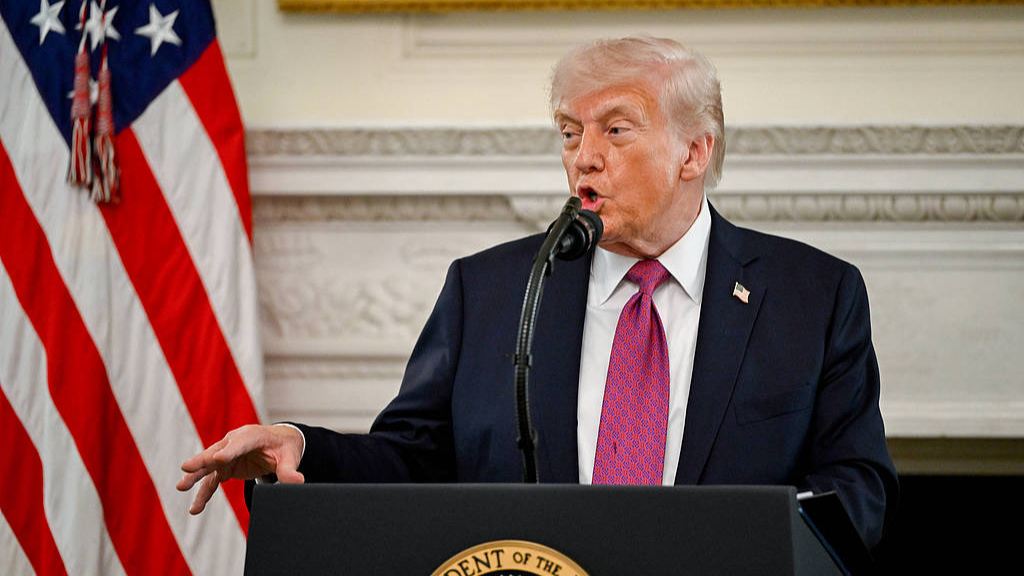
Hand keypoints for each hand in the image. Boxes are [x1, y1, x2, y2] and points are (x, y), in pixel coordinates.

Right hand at [176, 424, 304, 514]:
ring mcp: (227, 455)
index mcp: (252, 435)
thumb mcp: (290, 457)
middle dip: (202, 461)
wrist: (279, 442)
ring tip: (181, 487)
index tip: (218, 459)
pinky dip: (203, 494)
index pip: (240, 444)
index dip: (229, 452)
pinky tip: (195, 508)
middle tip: (186, 468)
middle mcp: (235, 442)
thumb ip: (289, 470)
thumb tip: (297, 482)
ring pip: (209, 467)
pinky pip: (212, 482)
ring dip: (195, 477)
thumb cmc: (284, 447)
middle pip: (217, 453)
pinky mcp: (225, 467)